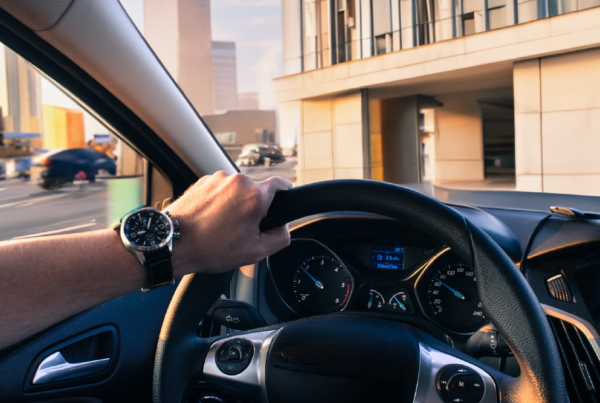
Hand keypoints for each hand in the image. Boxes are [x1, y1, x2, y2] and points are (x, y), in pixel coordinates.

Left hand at [167, 171, 291, 276]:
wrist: (174, 243)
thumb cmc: (211, 248)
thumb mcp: (255, 252)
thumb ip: (280, 238)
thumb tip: (284, 227)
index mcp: (255, 196)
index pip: (281, 184)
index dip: (285, 194)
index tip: (281, 202)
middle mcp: (238, 181)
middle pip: (257, 191)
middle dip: (254, 207)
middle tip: (243, 228)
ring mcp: (218, 179)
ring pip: (237, 190)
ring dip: (235, 204)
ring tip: (222, 225)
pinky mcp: (203, 181)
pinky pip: (220, 189)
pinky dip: (220, 201)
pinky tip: (211, 219)